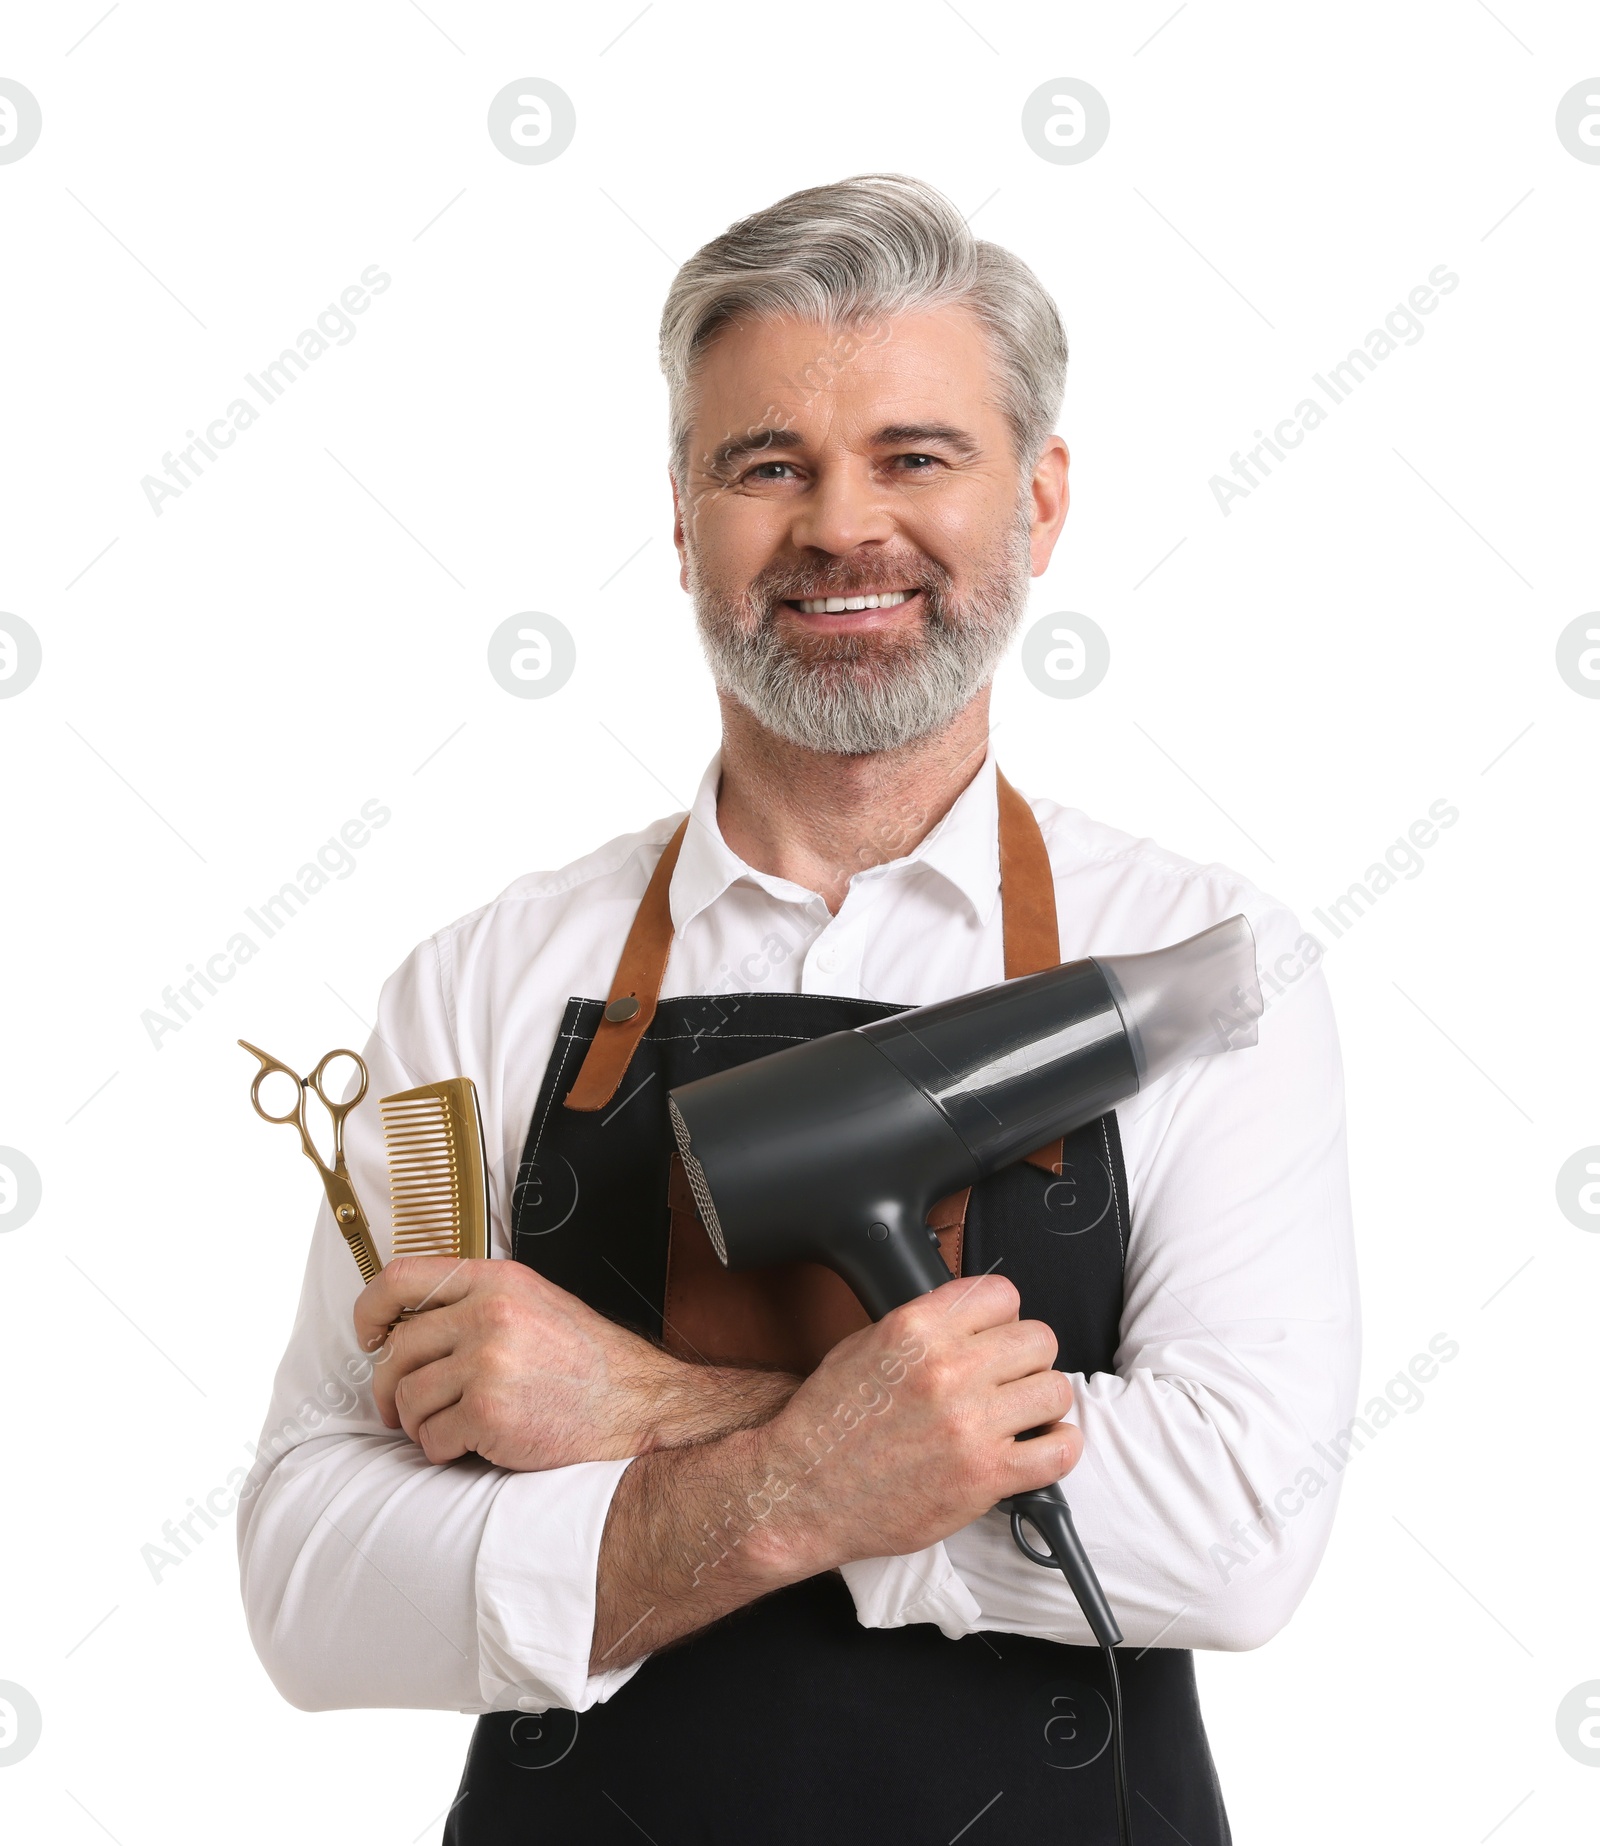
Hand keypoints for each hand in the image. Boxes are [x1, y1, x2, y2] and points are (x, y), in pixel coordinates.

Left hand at [353, 1256, 800, 1470]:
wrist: (638, 1406)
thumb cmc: (587, 1364)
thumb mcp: (536, 1305)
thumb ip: (479, 1302)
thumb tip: (411, 1324)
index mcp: (497, 1281)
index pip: (401, 1278)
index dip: (370, 1309)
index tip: (367, 1335)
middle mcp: (489, 1314)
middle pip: (397, 1351)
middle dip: (390, 1389)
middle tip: (400, 1409)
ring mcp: (488, 1362)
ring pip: (408, 1399)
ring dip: (420, 1425)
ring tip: (451, 1428)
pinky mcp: (489, 1412)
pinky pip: (431, 1439)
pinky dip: (443, 1451)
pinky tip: (473, 1445)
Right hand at [754, 1273, 1078, 1571]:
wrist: (802, 1491)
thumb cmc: (827, 1423)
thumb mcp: (863, 1345)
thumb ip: (922, 1326)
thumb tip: (972, 1318)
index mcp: (916, 1329)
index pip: (1003, 1295)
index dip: (1003, 1316)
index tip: (997, 1334)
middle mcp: (948, 1370)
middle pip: (1038, 1340)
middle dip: (1026, 1358)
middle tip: (1008, 1379)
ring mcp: (970, 1425)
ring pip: (1055, 1390)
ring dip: (1042, 1402)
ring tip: (1019, 1415)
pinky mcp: (985, 1477)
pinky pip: (1059, 1451)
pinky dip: (1058, 1448)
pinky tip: (1038, 1447)